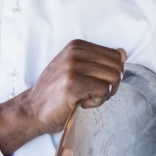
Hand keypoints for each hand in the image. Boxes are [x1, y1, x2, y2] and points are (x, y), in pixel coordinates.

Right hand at [0, 40, 125, 155]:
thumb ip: (98, 60)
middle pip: (118, 67)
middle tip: (94, 94)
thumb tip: (123, 53)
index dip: (111, 74)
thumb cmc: (55, 92)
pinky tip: (82, 103)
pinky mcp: (73, 84)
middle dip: (112, 85)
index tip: (95, 83)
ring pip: (114, 78)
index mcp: (77, 45)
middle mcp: (75, 52)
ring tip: (87, 97)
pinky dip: (97, 101)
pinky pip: (104, 90)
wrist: (32, 110)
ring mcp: (73, 67)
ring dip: (105, 94)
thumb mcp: (76, 68)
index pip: (116, 56)